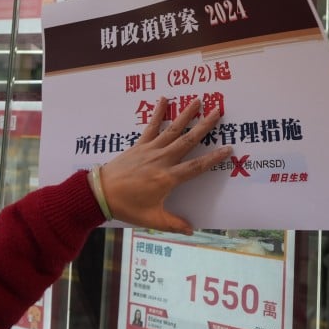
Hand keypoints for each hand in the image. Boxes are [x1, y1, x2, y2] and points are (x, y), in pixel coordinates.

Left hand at [98, 97, 231, 234]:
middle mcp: (161, 160)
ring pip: (172, 129)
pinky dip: (158, 113)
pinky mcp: (139, 145)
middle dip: (204, 126)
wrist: (100, 193)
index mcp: (167, 178)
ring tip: (198, 101)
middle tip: (218, 112)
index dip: (213, 158)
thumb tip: (191, 229)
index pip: (196, 167)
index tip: (228, 149)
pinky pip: (151, 126)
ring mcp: (150, 150)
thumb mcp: (152, 219)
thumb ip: (173, 224)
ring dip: (186, 115)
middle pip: (187, 141)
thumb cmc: (126, 207)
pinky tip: (163, 99)